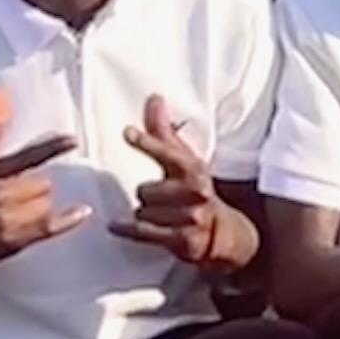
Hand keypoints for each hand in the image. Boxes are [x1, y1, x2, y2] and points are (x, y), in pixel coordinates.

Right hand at [0, 84, 92, 268]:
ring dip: (43, 203)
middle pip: (43, 183)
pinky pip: (49, 228)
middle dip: (40, 184)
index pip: (25, 157)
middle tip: (24, 190)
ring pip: (46, 204)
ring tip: (24, 207)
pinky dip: (68, 220)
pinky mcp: (13, 241)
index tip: (71, 141)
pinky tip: (82, 213)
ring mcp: (5, 221)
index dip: (51, 148)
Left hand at [111, 95, 243, 269]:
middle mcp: (195, 191)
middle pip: (146, 189)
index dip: (148, 143)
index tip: (128, 133)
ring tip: (159, 215)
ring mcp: (190, 217)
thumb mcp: (184, 160)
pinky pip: (143, 231)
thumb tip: (154, 99)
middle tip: (160, 198)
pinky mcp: (183, 239)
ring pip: (143, 211)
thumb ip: (163, 131)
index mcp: (194, 168)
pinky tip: (116, 226)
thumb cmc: (195, 190)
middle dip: (147, 195)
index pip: (167, 152)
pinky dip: (127, 229)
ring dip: (145, 214)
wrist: (223, 231)